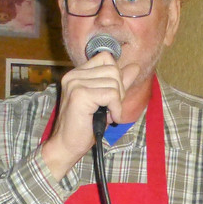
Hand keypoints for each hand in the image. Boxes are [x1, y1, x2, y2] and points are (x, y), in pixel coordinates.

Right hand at [40, 53, 139, 178]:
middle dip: (119, 90)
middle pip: (113, 69)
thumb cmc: (85, 126)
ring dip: (117, 102)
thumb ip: (119, 83)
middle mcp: (74, 75)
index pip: (106, 58)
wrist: (66, 145)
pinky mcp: (80, 95)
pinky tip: (110, 118)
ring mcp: (75, 83)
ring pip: (114, 82)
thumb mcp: (105, 101)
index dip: (116, 76)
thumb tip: (135, 67)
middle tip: (112, 108)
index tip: (112, 96)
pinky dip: (116, 108)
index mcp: (77, 73)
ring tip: (109, 114)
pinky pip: (111, 95)